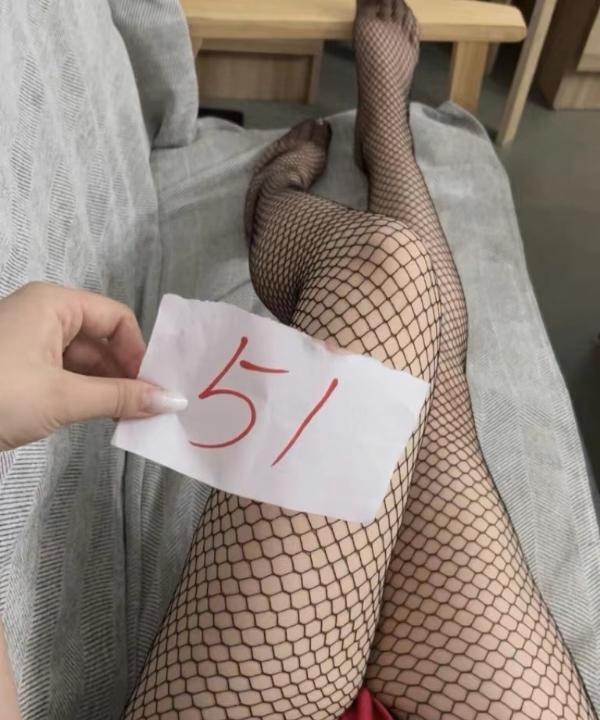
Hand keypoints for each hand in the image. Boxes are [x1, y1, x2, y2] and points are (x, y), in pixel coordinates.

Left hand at [0, 283, 186, 449]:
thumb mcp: (63, 396)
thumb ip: (121, 397)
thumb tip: (174, 400)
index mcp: (54, 304)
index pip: (116, 318)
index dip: (139, 351)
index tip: (154, 388)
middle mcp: (43, 315)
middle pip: (101, 339)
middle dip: (125, 373)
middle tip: (147, 409)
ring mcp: (27, 342)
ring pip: (83, 360)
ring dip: (106, 388)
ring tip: (127, 418)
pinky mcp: (18, 368)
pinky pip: (63, 374)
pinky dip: (83, 394)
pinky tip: (98, 418)